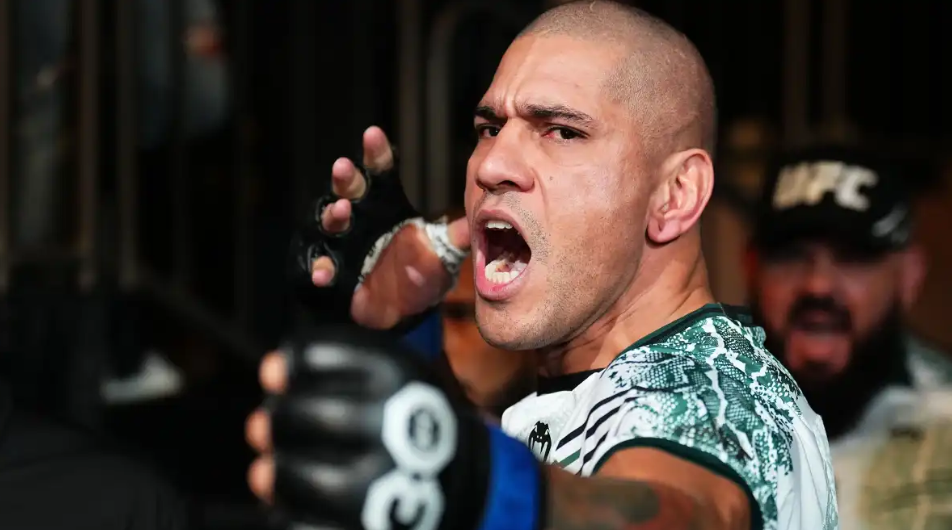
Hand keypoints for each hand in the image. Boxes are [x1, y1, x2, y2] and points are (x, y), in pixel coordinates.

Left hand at [246, 328, 497, 529]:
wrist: (459, 483)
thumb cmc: (410, 422)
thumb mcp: (398, 375)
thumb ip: (343, 367)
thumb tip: (272, 371)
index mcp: (400, 379)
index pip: (319, 357)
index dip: (288, 366)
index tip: (274, 373)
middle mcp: (396, 430)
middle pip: (303, 418)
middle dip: (277, 421)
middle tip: (264, 425)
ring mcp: (388, 487)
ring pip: (304, 480)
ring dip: (276, 474)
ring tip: (268, 472)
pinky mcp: (373, 528)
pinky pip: (308, 529)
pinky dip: (290, 517)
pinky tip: (292, 508)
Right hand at [304, 126, 469, 329]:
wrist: (403, 311)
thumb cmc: (418, 270)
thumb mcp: (442, 252)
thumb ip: (458, 235)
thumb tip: (488, 215)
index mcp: (387, 205)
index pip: (380, 173)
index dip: (376, 154)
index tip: (372, 134)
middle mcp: (363, 218)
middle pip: (350, 191)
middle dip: (346, 179)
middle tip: (344, 166)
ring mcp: (346, 244)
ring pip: (332, 222)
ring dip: (334, 215)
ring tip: (341, 210)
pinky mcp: (336, 272)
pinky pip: (324, 266)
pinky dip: (322, 268)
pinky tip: (324, 273)